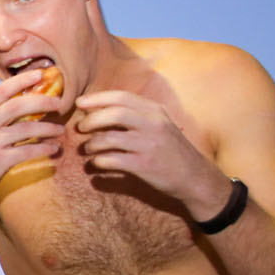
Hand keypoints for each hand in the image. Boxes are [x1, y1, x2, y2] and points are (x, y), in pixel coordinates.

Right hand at [0, 70, 66, 210]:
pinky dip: (43, 148)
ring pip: (26, 128)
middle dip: (42, 101)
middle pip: (17, 105)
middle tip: (59, 103)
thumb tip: (19, 107)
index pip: (1, 90)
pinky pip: (27, 151)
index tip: (40, 74)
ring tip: (60, 129)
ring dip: (47, 128)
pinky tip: (53, 149)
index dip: (22, 80)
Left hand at [69, 89, 230, 217]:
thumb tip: (100, 110)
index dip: (97, 98)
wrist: (195, 177)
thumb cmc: (172, 150)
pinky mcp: (145, 166)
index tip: (80, 103)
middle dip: (92, 120)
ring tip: (87, 148)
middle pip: (115, 114)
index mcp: (156, 111)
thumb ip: (138, 115)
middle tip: (81, 128)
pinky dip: (99, 161)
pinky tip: (96, 164)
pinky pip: (112, 160)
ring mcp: (150, 145)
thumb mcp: (161, 124)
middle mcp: (154, 124)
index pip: (122, 97)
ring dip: (92, 143)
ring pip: (110, 138)